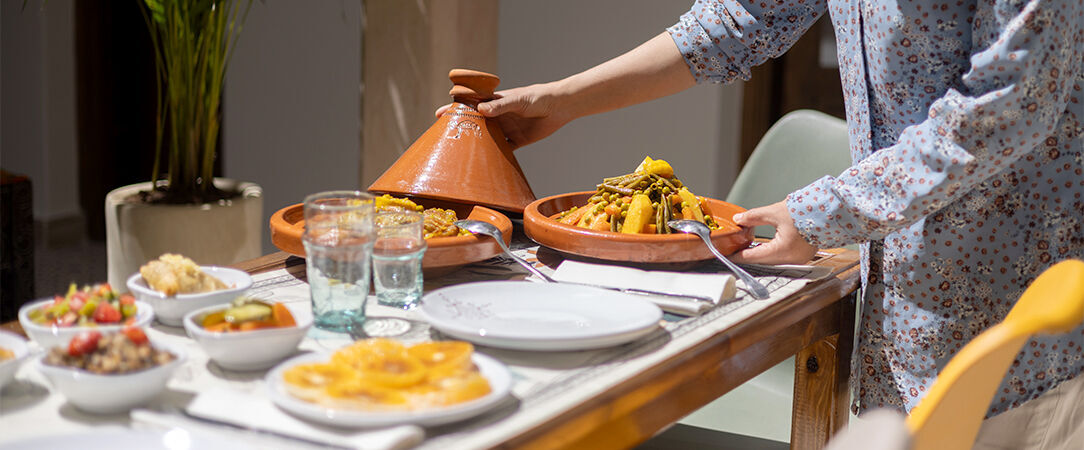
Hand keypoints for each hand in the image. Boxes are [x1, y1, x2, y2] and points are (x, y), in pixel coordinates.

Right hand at [435, 82, 572, 148]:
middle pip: (476, 124)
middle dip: (462, 130)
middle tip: (445, 138)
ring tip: (460, 154)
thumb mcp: (519, 100)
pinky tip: (485, 164)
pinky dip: (495, 156)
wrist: (560, 106)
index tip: (439, 114)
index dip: (456, 110)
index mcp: (496, 102)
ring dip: (477, 145)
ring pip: (488, 138)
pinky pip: (504, 149)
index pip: (471, 105)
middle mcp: (499, 115)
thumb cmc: (538, 97)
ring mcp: (507, 128)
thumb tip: (482, 110)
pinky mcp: (518, 140)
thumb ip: (501, 105)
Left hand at [729, 201, 817, 264]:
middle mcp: (791, 259)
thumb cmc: (807, 211)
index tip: (727, 254)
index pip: (754, 257)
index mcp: (783, 251)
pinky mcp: (803, 255)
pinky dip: (771, 252)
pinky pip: (782, 257)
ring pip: (772, 260)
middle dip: (748, 255)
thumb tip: (739, 219)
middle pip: (762, 261)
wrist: (831, 210)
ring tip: (745, 247)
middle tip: (734, 250)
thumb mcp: (775, 212)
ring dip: (759, 254)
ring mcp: (798, 259)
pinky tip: (763, 247)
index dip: (738, 255)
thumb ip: (754, 217)